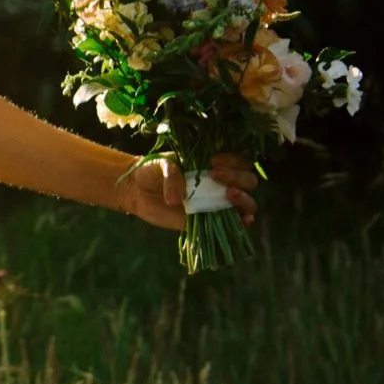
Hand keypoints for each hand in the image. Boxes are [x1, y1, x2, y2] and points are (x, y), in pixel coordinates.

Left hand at [118, 154, 258, 232]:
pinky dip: (243, 221)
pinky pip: (232, 223)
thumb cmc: (152, 171)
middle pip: (248, 181)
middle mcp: (221, 183)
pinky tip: (244, 219)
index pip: (240, 161)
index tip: (213, 161)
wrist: (136, 190)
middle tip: (215, 175)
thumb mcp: (161, 164)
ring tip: (228, 194)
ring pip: (246, 202)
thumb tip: (178, 200)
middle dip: (237, 177)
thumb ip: (172, 176)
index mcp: (216, 164)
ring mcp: (217, 202)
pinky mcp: (208, 220)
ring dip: (244, 199)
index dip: (233, 161)